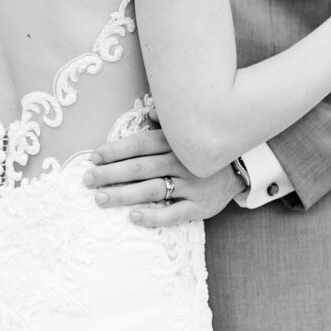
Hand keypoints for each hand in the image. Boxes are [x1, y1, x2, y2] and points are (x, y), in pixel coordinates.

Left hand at [85, 130, 239, 227]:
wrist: (242, 168)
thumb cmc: (201, 149)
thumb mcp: (187, 131)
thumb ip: (166, 123)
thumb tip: (150, 114)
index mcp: (175, 142)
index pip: (139, 145)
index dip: (115, 151)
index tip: (93, 157)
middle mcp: (182, 162)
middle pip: (140, 168)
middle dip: (111, 174)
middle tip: (88, 180)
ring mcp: (192, 185)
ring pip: (153, 190)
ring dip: (124, 195)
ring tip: (101, 199)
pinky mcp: (200, 207)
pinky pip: (174, 213)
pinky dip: (153, 216)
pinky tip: (133, 217)